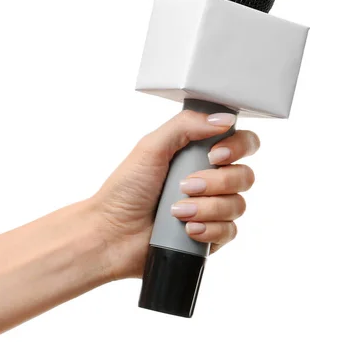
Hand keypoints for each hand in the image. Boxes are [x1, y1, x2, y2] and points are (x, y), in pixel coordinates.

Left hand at [93, 110, 259, 279]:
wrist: (111, 234)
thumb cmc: (125, 190)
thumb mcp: (151, 147)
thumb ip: (186, 125)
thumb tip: (224, 119)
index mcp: (198, 154)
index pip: (241, 142)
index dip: (238, 147)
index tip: (215, 155)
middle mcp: (210, 179)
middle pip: (244, 175)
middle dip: (218, 182)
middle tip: (186, 185)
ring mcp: (211, 209)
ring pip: (238, 205)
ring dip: (208, 207)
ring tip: (177, 211)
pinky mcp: (210, 236)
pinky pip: (229, 231)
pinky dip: (209, 229)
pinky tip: (187, 229)